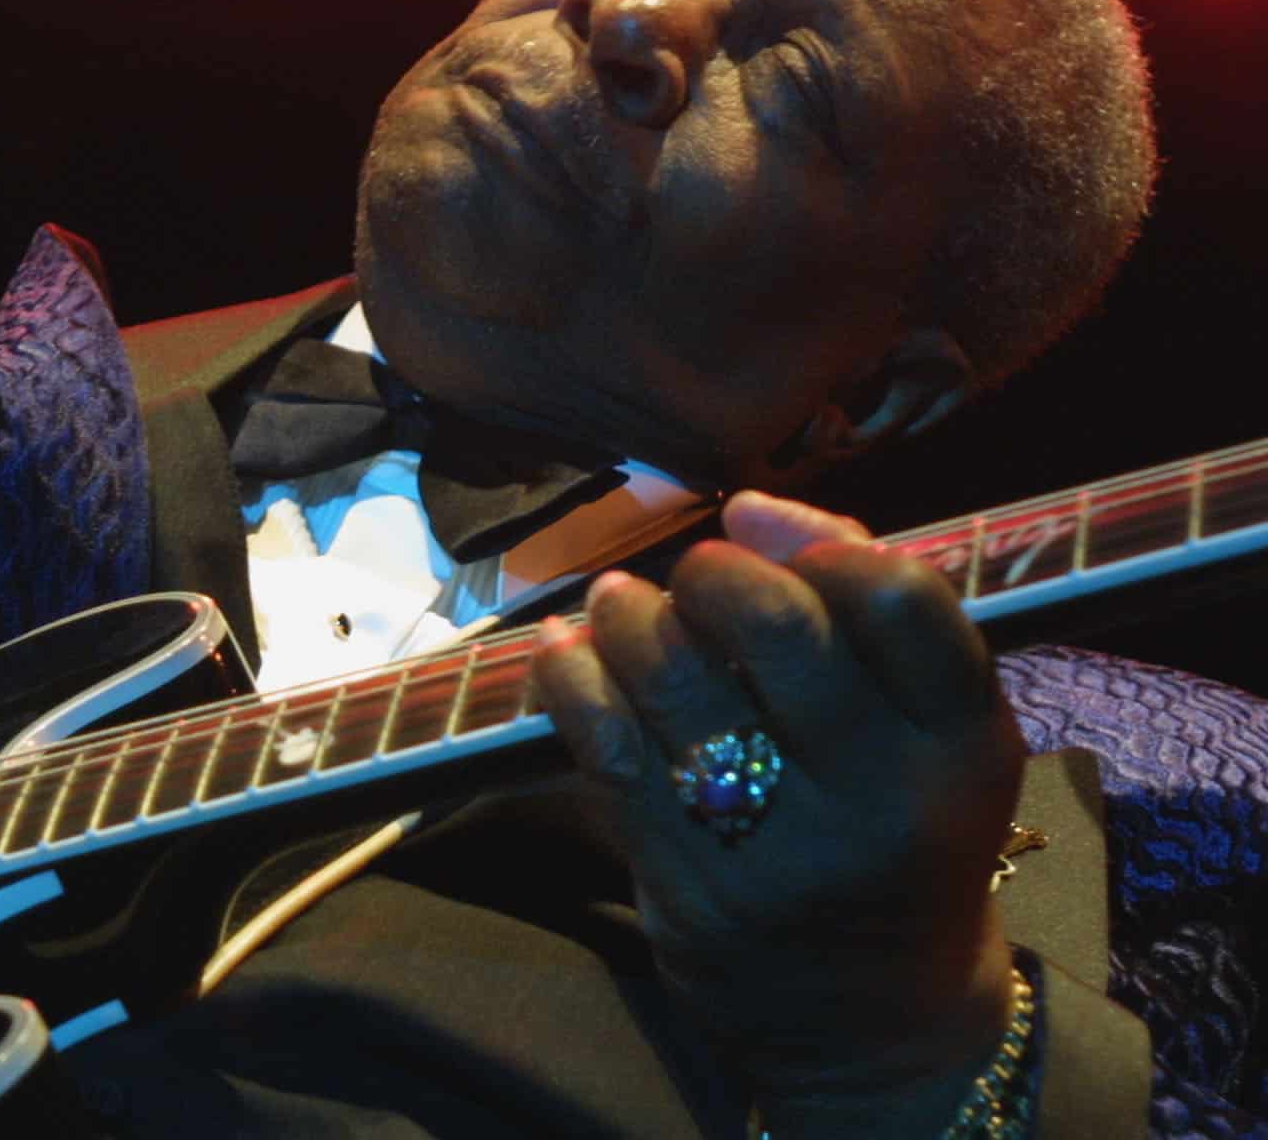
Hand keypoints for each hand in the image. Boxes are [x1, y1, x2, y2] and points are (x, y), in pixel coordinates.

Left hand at [532, 493, 1022, 1130]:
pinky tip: (566, 652)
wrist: (874, 1021)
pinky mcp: (690, 886)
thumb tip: (750, 508)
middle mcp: (883, 800)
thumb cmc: (897, 834)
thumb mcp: (931, 735)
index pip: (899, 597)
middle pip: (776, 625)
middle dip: (711, 573)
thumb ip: (865, 610)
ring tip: (621, 606)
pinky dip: (571, 678)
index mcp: (963, 746)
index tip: (760, 530)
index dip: (815, 539)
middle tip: (693, 577)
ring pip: (676, 678)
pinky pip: (608, 749)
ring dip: (628, 616)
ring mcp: (782, 851)